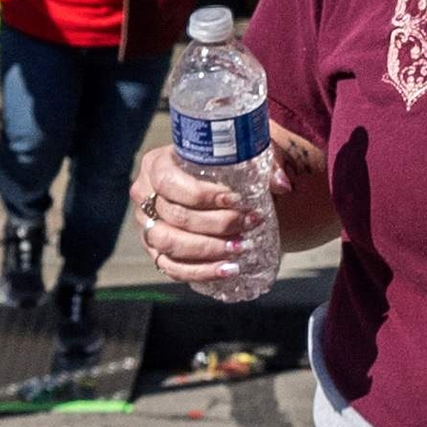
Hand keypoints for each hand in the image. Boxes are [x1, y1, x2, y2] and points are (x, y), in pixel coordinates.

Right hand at [131, 141, 266, 283]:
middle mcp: (145, 195)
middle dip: (216, 224)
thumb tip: (282, 184)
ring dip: (207, 249)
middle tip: (247, 225)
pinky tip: (228, 269)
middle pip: (174, 216)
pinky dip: (200, 272)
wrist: (217, 182)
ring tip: (240, 248)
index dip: (203, 196)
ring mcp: (147, 225)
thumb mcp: (242, 154)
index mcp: (156, 165)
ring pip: (168, 243)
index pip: (170, 182)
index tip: (236, 201)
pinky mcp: (156, 250)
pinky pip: (171, 267)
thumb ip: (263, 163)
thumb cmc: (224, 165)